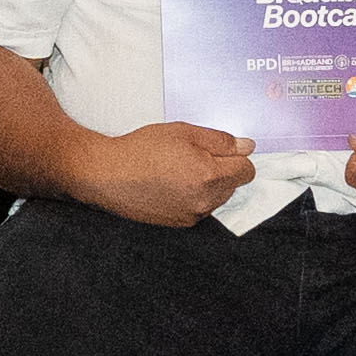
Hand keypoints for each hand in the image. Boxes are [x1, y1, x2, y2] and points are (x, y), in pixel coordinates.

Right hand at [76, 120, 261, 226]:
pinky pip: (200, 208)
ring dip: (209, 184)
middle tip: (194, 156)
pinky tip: (172, 184)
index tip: (221, 150)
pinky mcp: (180, 223)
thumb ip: (221, 141)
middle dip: (222, 170)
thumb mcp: (185, 132)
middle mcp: (205, 200)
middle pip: (233, 185)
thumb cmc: (142, 149)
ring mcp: (192, 215)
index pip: (247, 170)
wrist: (108, 174)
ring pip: (217, 198)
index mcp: (209, 176)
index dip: (237, 156)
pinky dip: (194, 196)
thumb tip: (247, 147)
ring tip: (180, 170)